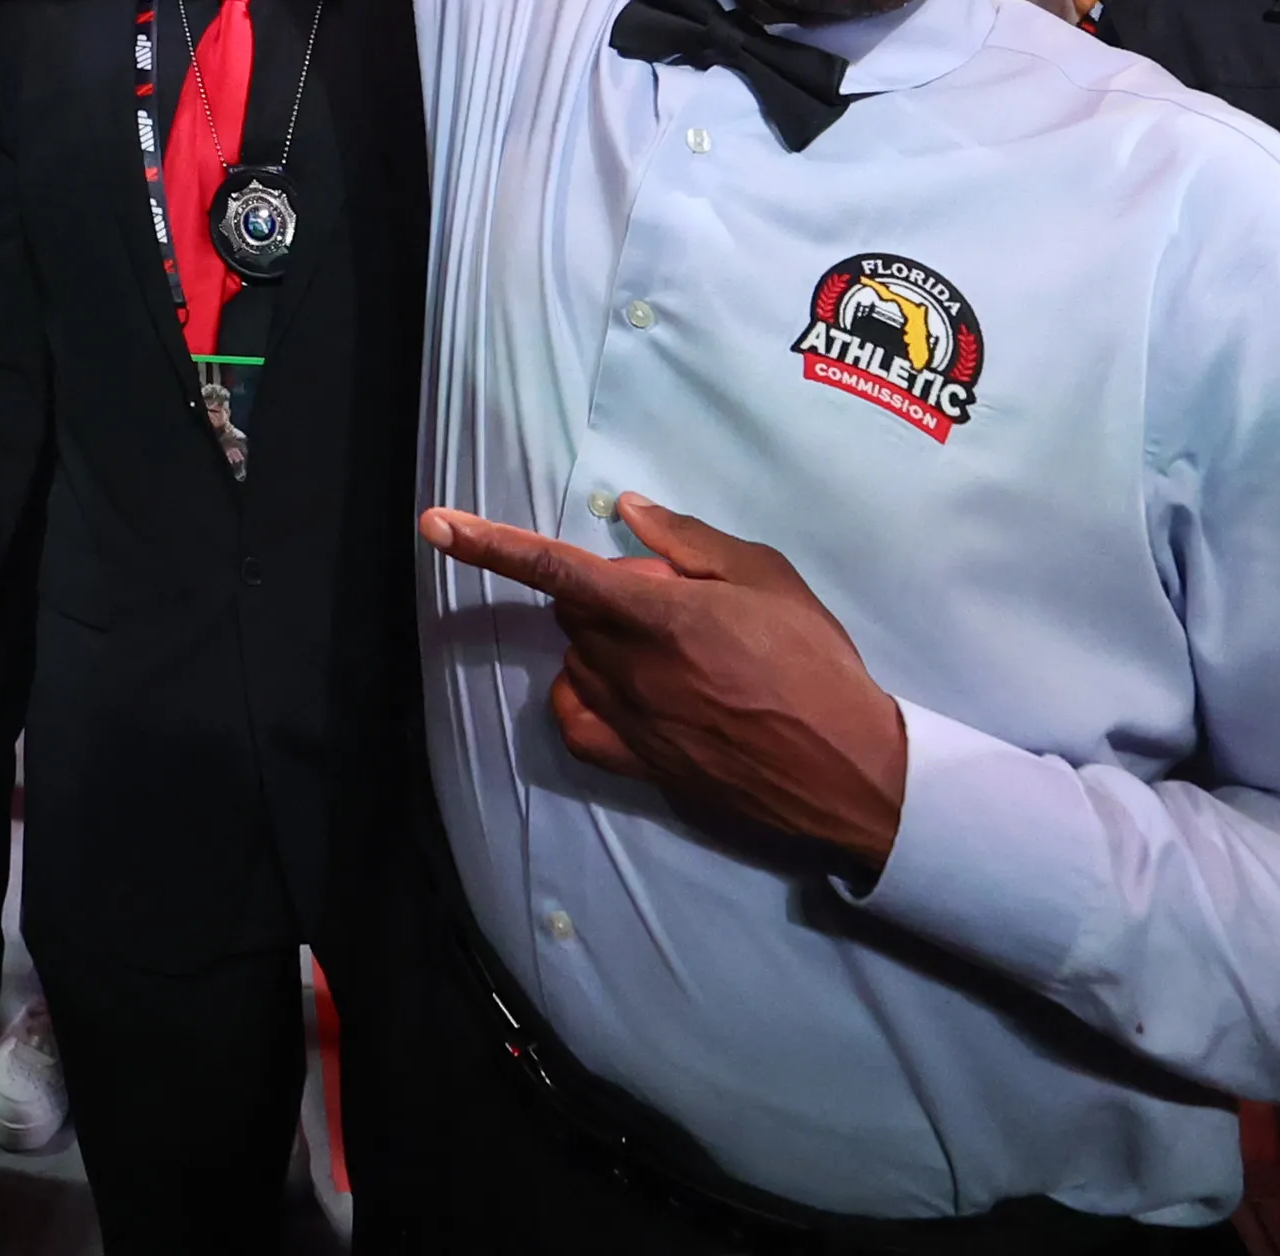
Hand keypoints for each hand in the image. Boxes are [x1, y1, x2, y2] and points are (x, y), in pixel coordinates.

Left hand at [421, 494, 908, 873]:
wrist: (844, 767)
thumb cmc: (815, 663)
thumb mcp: (767, 576)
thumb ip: (689, 541)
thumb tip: (627, 512)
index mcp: (660, 614)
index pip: (556, 569)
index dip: (490, 544)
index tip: (435, 524)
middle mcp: (630, 669)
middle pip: (574, 613)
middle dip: (610, 594)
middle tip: (679, 600)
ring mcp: (628, 722)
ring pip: (577, 662)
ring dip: (606, 643)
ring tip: (677, 652)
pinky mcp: (636, 765)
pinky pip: (576, 721)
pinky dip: (584, 695)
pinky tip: (624, 690)